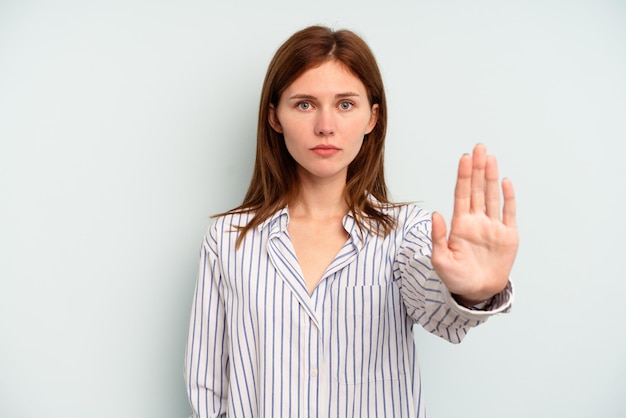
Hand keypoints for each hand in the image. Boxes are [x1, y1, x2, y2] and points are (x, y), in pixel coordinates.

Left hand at [431, 144, 518, 304]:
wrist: (477, 292)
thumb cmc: (456, 277)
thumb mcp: (441, 260)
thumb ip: (438, 237)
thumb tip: (436, 215)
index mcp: (461, 225)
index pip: (462, 195)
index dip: (464, 176)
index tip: (465, 158)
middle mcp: (477, 221)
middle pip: (478, 189)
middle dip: (478, 169)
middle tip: (479, 147)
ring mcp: (493, 227)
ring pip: (492, 196)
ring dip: (491, 177)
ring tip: (490, 157)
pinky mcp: (508, 236)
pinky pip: (509, 213)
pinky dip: (508, 198)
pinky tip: (505, 182)